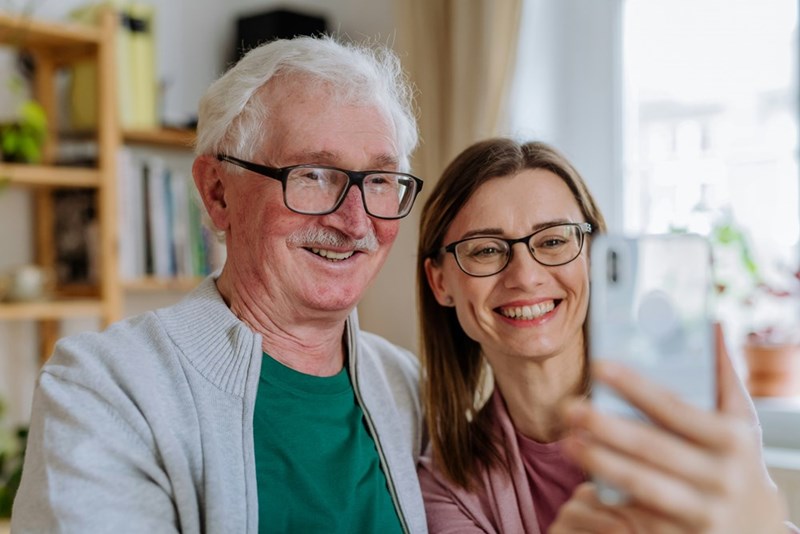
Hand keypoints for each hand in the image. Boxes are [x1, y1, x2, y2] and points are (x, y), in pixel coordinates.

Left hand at [561, 326, 787, 532]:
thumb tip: (714, 322)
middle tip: (569, 407)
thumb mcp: (740, 419)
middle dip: (605, 425)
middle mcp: (721, 476)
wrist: (755, 529)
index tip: (599, 365)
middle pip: (651, 447)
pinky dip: (609, 494)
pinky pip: (638, 513)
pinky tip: (583, 478)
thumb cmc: (737, 458)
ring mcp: (702, 511)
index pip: (674, 407)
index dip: (635, 385)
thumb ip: (724, 372)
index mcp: (732, 438)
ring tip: (567, 441)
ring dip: (598, 460)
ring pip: (640, 483)